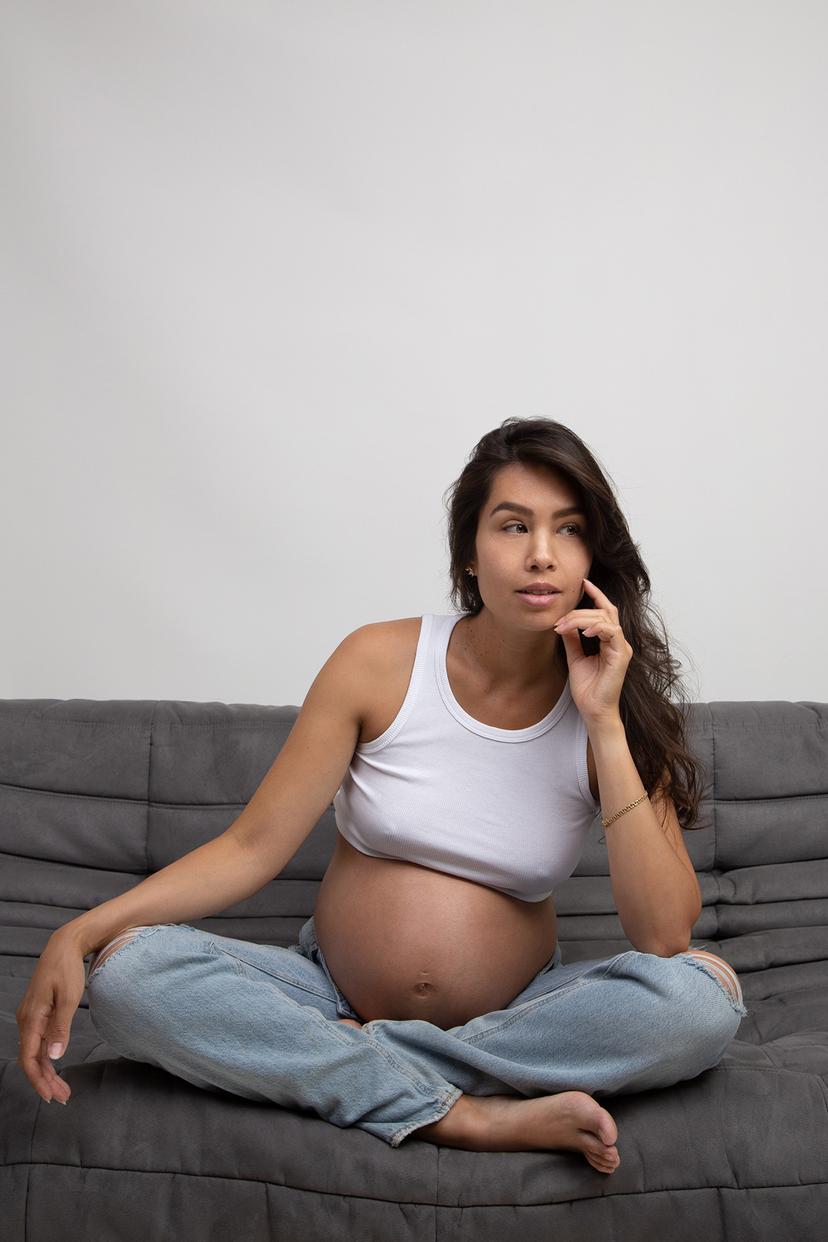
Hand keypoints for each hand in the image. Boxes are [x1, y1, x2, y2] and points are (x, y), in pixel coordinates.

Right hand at [16, 928, 86, 1103]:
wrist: (64, 946)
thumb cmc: (67, 969)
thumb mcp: (69, 998)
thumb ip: (61, 1028)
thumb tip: (55, 1056)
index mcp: (31, 1018)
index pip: (29, 1059)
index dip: (39, 1080)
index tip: (50, 1096)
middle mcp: (26, 1020)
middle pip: (32, 1059)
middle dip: (45, 1081)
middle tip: (63, 1098)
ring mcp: (31, 1017)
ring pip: (35, 1052)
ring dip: (47, 1071)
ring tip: (63, 1089)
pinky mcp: (38, 1014)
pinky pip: (39, 1041)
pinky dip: (48, 1056)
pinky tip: (56, 1066)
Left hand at [554, 577, 632, 726]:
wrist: (593, 710)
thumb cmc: (587, 688)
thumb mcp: (575, 657)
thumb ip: (572, 639)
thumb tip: (563, 623)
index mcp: (610, 641)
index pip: (605, 611)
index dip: (596, 595)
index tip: (583, 583)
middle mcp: (618, 642)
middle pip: (604, 612)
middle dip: (580, 610)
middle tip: (559, 620)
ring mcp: (622, 647)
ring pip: (605, 619)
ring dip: (582, 619)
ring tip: (564, 627)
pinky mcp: (622, 655)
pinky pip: (612, 631)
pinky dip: (597, 627)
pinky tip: (584, 632)